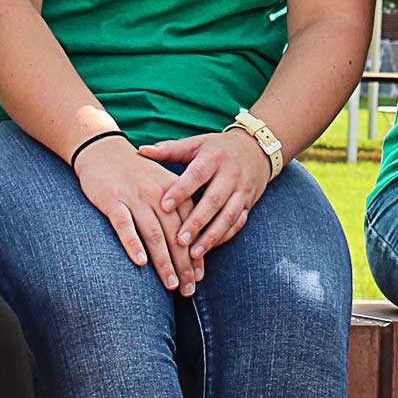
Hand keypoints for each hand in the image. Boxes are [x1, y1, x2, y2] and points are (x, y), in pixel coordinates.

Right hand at [72, 136, 200, 294]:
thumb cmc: (135, 173)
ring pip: (154, 234)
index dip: (196, 253)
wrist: (103, 150)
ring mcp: (135, 197)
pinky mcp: (112, 200)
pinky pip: (124, 225)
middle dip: (184, 265)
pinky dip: (133, 244)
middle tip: (188, 290)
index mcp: (174, 192)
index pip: (190, 227)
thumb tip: (189, 242)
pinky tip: (140, 263)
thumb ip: (177, 208)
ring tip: (170, 284)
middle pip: (175, 235)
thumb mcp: (162, 184)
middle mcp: (158, 195)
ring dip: (164, 262)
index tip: (199, 277)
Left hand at [139, 129, 271, 259]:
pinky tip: (208, 249)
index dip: (180, 191)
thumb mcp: (196, 144)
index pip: (196, 175)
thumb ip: (169, 150)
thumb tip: (141, 150)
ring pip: (228, 216)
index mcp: (213, 158)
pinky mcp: (249, 203)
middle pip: (213, 200)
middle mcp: (230, 174)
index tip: (163, 206)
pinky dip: (224, 237)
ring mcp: (242, 191)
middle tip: (178, 241)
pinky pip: (238, 223)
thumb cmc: (217, 148)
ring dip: (211, 236)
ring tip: (194, 254)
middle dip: (196, 222)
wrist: (256, 149)